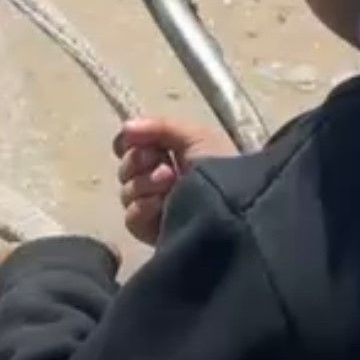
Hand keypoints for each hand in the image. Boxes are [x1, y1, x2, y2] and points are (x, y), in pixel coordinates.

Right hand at [114, 117, 233, 246]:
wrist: (234, 209)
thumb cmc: (219, 165)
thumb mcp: (196, 136)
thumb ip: (158, 127)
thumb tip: (125, 128)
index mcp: (167, 153)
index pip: (129, 145)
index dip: (127, 143)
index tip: (135, 140)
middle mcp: (157, 179)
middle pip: (125, 167)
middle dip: (140, 162)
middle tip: (165, 166)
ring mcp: (154, 208)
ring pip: (127, 191)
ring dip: (146, 184)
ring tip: (171, 185)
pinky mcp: (152, 233)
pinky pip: (132, 217)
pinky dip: (144, 208)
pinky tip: (162, 206)